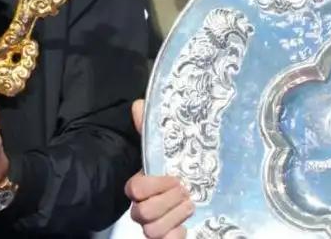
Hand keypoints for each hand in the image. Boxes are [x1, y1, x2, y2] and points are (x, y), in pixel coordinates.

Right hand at [124, 99, 192, 238]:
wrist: (196, 188)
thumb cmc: (176, 167)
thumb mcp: (166, 146)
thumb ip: (150, 128)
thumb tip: (139, 105)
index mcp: (140, 186)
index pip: (134, 190)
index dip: (153, 185)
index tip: (175, 177)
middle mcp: (143, 208)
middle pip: (142, 214)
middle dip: (167, 202)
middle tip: (186, 190)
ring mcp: (154, 225)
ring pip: (152, 231)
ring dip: (174, 217)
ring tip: (190, 204)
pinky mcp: (168, 237)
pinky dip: (176, 235)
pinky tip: (186, 224)